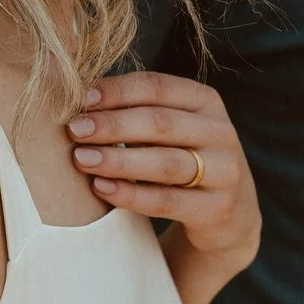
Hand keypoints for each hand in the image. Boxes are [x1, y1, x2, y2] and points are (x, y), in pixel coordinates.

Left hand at [67, 72, 260, 268]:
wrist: (228, 216)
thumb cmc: (183, 160)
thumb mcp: (171, 131)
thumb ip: (136, 114)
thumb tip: (80, 103)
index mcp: (205, 102)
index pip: (157, 87)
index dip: (117, 91)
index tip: (81, 99)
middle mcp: (220, 132)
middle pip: (160, 123)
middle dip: (112, 125)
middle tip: (75, 130)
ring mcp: (224, 171)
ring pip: (164, 163)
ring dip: (118, 160)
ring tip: (81, 158)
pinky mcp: (216, 208)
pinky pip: (166, 200)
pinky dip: (130, 194)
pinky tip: (101, 188)